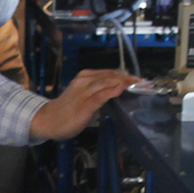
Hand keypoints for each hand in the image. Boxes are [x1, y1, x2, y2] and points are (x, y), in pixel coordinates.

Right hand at [31, 69, 147, 141]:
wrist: (48, 120)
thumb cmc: (66, 111)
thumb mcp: (83, 97)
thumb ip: (98, 94)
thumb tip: (115, 96)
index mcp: (85, 77)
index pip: (110, 73)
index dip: (126, 75)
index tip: (140, 79)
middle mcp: (85, 80)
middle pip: (113, 75)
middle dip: (130, 78)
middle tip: (145, 82)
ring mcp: (85, 90)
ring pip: (109, 82)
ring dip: (126, 83)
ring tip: (139, 85)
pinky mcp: (85, 103)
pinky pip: (102, 94)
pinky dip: (114, 90)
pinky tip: (122, 89)